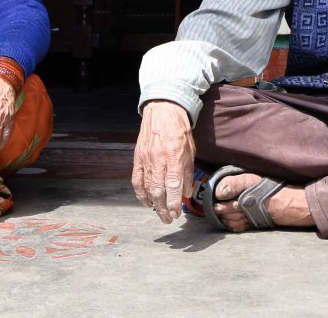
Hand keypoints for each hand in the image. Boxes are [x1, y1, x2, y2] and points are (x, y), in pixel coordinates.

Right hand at [132, 100, 194, 223]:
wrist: (162, 110)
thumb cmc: (179, 129)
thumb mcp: (191, 149)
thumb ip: (188, 172)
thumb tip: (187, 192)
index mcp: (174, 155)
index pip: (173, 185)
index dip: (174, 202)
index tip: (177, 213)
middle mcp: (158, 158)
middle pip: (158, 190)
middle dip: (163, 208)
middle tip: (169, 219)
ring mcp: (146, 158)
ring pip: (147, 187)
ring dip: (153, 204)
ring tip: (160, 214)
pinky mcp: (138, 157)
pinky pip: (136, 179)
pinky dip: (140, 193)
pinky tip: (146, 202)